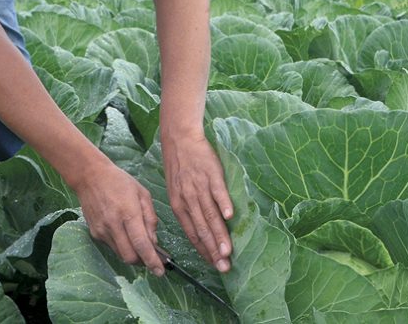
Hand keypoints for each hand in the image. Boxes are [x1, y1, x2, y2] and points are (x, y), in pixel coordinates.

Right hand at [73, 156, 164, 275]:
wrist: (90, 177)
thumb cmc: (120, 182)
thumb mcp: (143, 194)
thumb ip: (150, 219)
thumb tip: (154, 242)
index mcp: (128, 213)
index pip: (142, 244)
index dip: (152, 261)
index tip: (160, 271)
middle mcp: (113, 225)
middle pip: (130, 256)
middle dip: (144, 262)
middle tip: (154, 259)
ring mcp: (102, 231)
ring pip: (121, 255)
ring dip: (134, 256)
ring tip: (143, 247)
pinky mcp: (95, 233)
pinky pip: (113, 247)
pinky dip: (123, 247)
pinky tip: (127, 236)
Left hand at [162, 130, 234, 271]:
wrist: (180, 139)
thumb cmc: (180, 167)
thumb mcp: (176, 192)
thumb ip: (187, 210)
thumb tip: (200, 230)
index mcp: (179, 206)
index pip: (192, 234)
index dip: (204, 250)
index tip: (214, 265)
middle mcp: (188, 200)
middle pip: (202, 229)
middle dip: (214, 251)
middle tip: (224, 267)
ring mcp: (200, 187)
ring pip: (210, 215)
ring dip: (219, 234)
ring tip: (228, 251)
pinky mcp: (211, 174)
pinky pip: (218, 191)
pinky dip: (223, 204)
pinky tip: (230, 216)